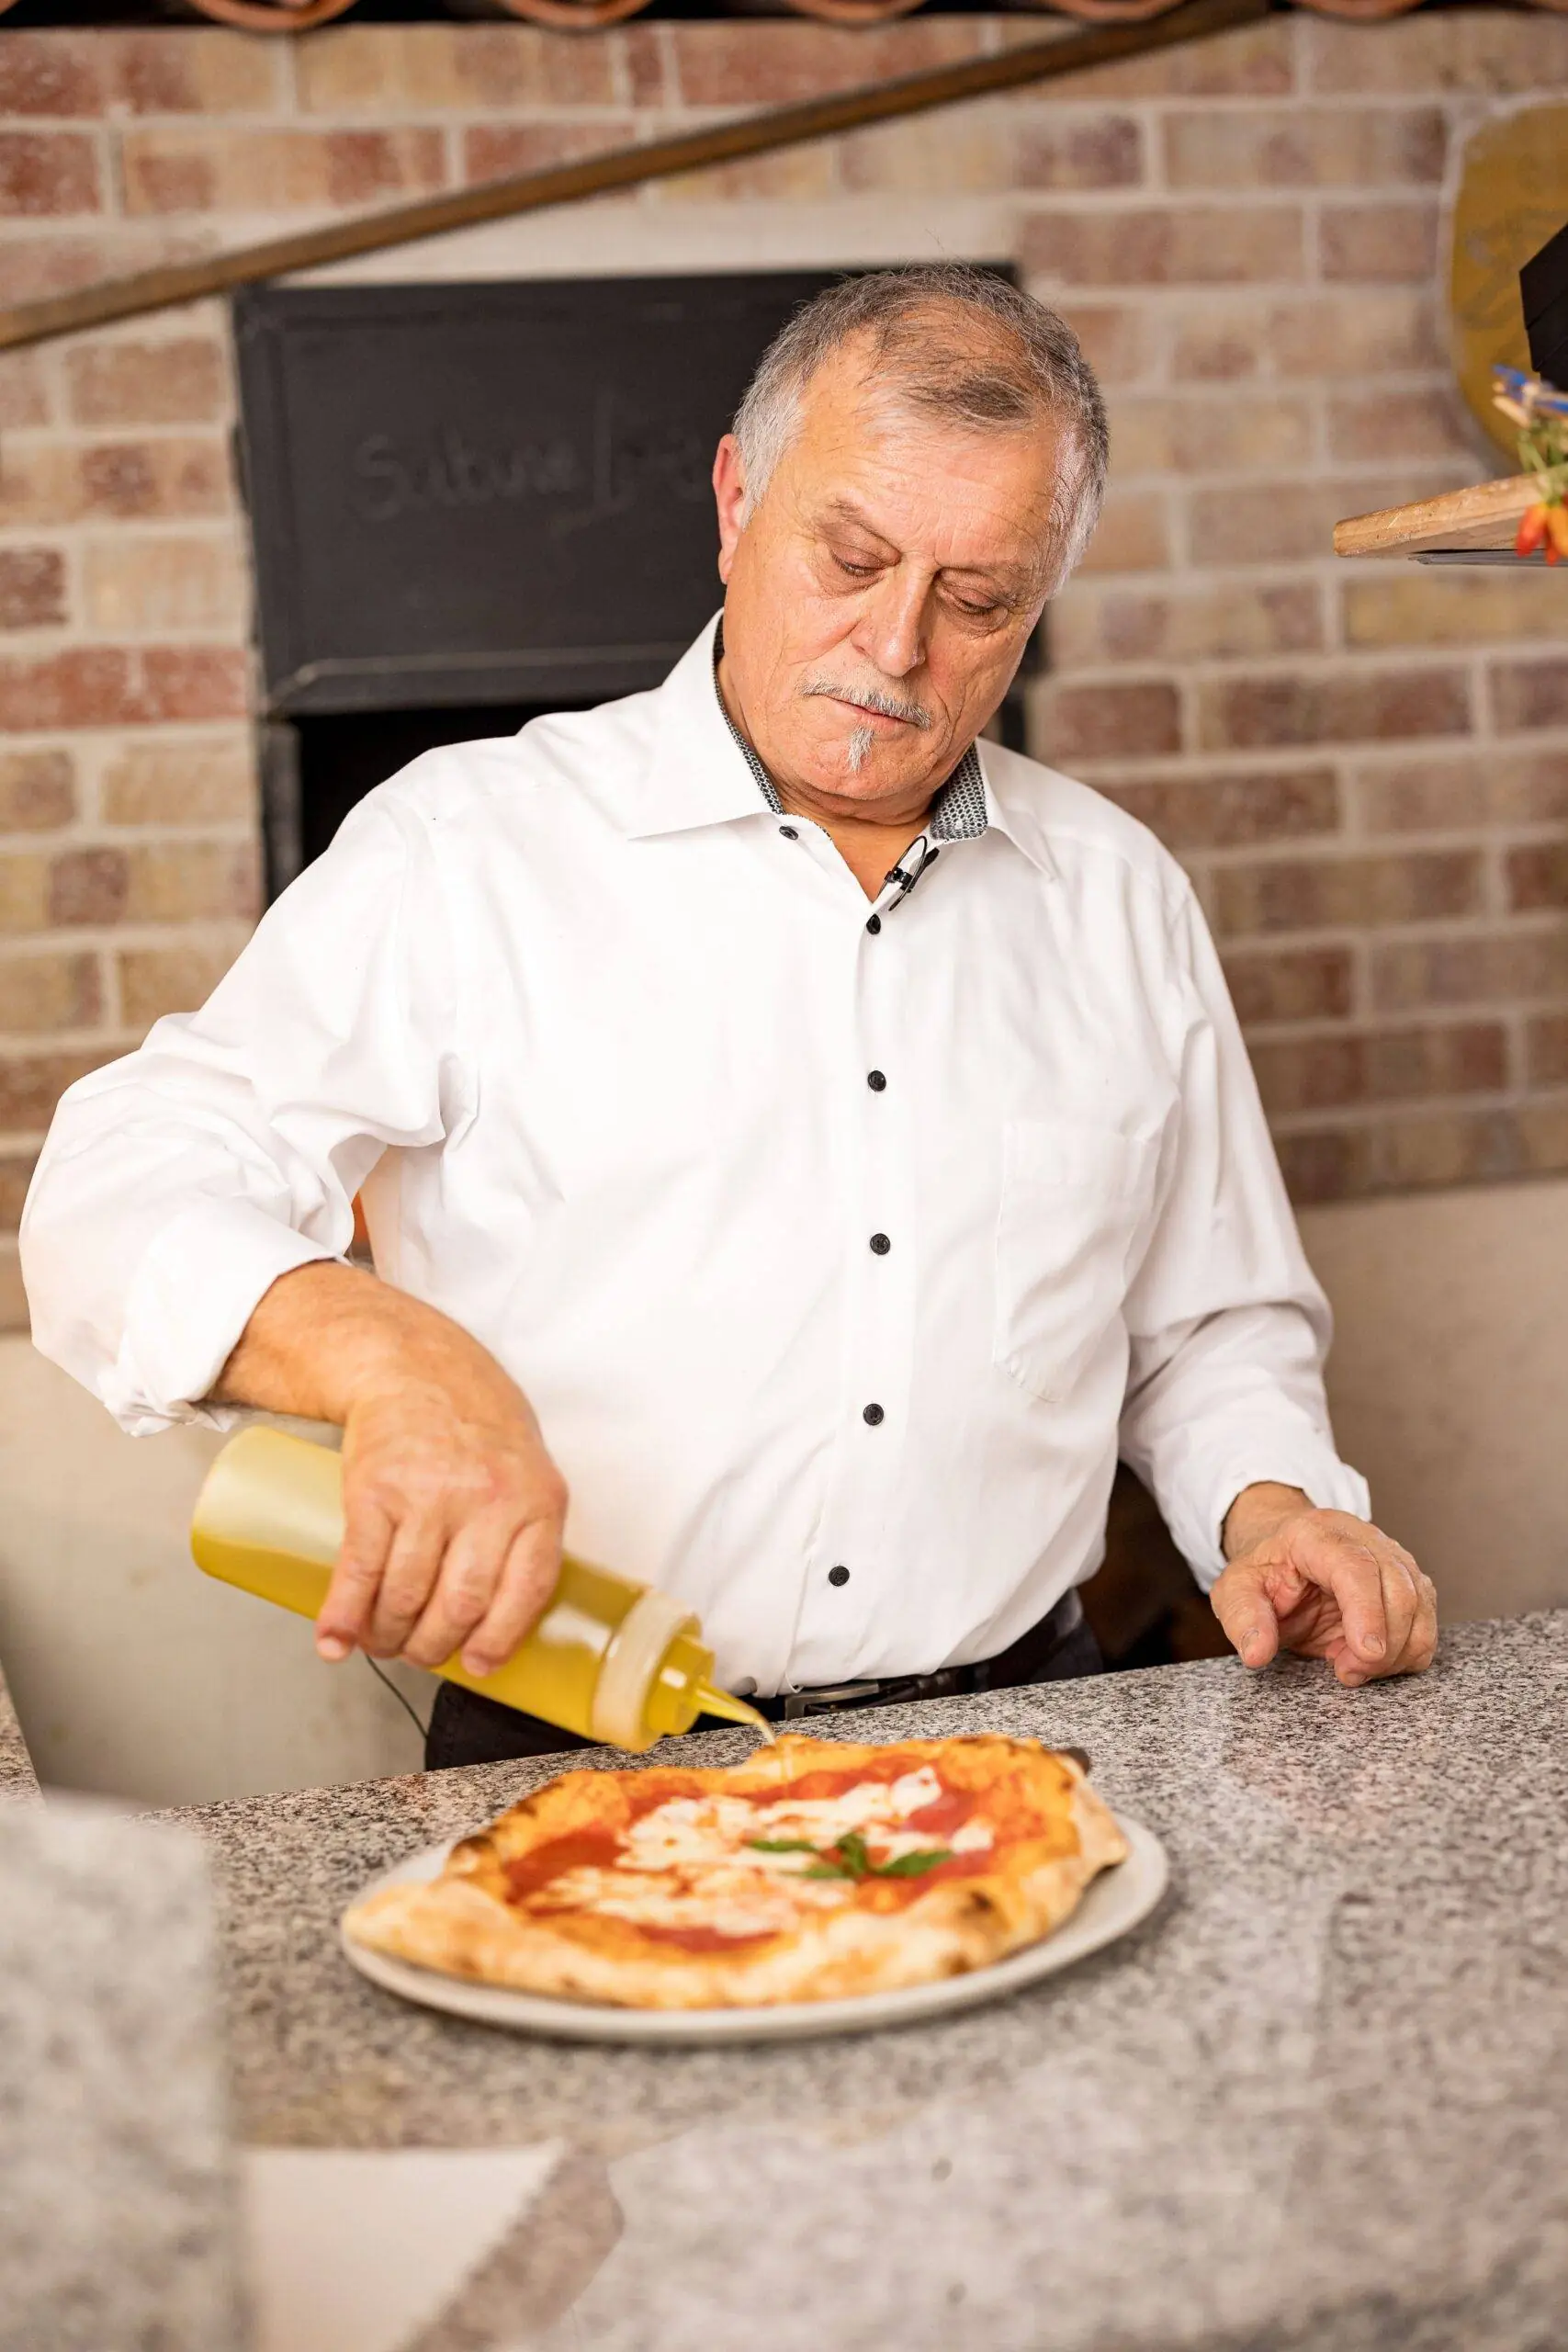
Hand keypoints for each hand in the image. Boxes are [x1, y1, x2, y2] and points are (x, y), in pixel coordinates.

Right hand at [213, 1263, 567, 1678]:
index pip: (526, 1590)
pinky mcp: (374, 1491)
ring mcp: (429, 1496)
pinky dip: (344, 1615)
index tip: (477, 1664)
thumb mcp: (527, 1472)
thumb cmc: (477, 1427)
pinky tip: (336, 1641)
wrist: (415, 1366)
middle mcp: (487, 1501)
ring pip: (407, 1595)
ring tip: (382, 1642)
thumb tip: (500, 1619)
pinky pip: (360, 1570)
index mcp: (537, 1501)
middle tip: (420, 1654)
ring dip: (388, 1636)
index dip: (499, 1638)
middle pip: (461, 1604)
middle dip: (434, 1645)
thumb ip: (524, 1535)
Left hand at [1212, 1483, 1436, 1688]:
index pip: (1355, 1567)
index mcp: (1317, 1534)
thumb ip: (1243, 1619)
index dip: (1367, 1612)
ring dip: (1397, 1651)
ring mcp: (1392, 1558)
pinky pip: (1426, 1623)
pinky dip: (1408, 1652)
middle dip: (1383, 1643)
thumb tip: (1256, 1653)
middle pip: (1399, 1588)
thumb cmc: (1265, 1572)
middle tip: (1347, 1672)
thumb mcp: (1236, 1591)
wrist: (1286, 1555)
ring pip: (1420, 1605)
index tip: (1366, 1654)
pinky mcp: (1409, 1583)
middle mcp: (1364, 1538)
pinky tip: (1372, 1660)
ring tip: (1353, 1667)